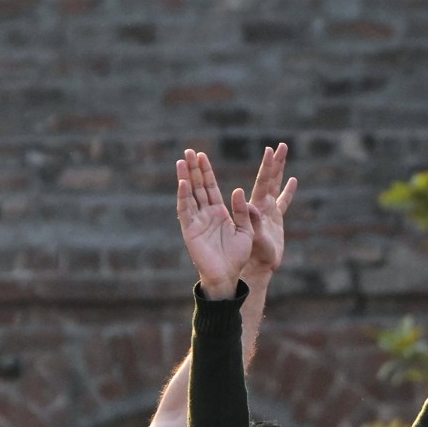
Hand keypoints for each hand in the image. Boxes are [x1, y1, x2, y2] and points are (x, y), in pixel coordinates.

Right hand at [175, 149, 255, 295]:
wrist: (227, 275)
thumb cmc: (237, 256)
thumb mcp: (246, 231)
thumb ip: (243, 212)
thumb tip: (238, 190)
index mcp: (219, 212)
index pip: (210, 186)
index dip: (206, 171)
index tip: (202, 155)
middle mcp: (206, 214)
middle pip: (198, 186)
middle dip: (193, 169)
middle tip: (188, 150)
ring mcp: (196, 221)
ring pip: (189, 195)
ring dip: (185, 178)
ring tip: (181, 161)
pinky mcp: (190, 230)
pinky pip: (185, 211)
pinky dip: (184, 197)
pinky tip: (183, 183)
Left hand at [245, 144, 298, 281]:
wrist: (256, 268)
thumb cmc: (252, 255)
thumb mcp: (252, 237)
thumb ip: (250, 220)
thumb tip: (247, 202)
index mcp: (256, 207)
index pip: (263, 182)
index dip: (267, 166)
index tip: (269, 150)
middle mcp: (262, 206)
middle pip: (270, 179)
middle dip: (275, 162)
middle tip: (280, 145)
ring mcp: (269, 212)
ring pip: (276, 186)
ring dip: (280, 170)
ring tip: (283, 154)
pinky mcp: (276, 220)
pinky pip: (283, 202)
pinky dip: (288, 191)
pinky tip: (292, 180)